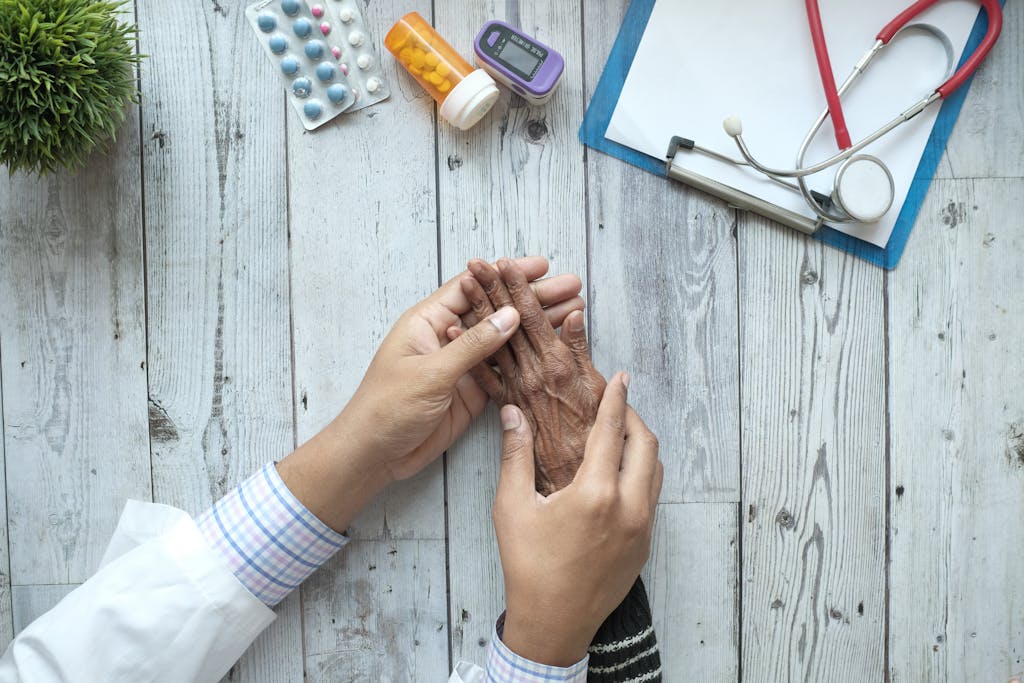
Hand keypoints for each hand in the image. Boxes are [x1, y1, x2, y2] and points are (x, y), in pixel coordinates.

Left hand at [278, 257, 583, 531]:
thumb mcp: (431, 373)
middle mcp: (447, 338)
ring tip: (573, 311)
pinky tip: (553, 350)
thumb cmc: (387, 407)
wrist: (374, 454)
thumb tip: (510, 315)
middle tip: (571, 286)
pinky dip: (528, 359)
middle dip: (533, 297)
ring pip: (505, 340)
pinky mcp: (471, 392)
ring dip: (537, 327)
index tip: (542, 267)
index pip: (473, 286)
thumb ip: (472, 345)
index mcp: (429, 321)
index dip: (508, 275)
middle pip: (496, 310)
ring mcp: (461, 365)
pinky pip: (504, 370)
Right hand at [493, 374, 662, 665]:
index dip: (615, 398)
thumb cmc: (528, 567)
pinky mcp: (645, 545)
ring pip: (656, 471)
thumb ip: (516, 455)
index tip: (620, 377)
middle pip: (646, 445)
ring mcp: (642, 528)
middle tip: (616, 405)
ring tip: (618, 436)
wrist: (554, 623)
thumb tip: (513, 414)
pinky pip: (653, 497)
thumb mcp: (513, 508)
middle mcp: (628, 507)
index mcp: (595, 493)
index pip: (612, 430)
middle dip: (633, 417)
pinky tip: (619, 476)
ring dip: (641, 446)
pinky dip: (642, 475)